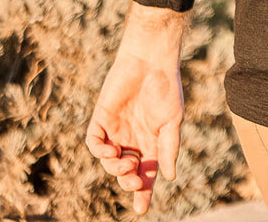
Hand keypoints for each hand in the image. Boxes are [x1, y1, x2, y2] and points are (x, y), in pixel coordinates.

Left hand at [85, 7, 184, 214]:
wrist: (151, 61)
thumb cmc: (166, 88)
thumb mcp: (173, 121)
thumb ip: (169, 149)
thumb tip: (169, 177)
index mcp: (151, 141)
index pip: (146, 172)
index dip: (144, 190)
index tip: (142, 208)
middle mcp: (132, 139)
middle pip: (126, 170)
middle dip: (129, 181)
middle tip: (135, 182)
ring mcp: (115, 129)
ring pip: (109, 161)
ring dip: (116, 168)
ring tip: (127, 162)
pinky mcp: (101, 119)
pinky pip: (94, 142)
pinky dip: (100, 151)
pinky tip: (111, 151)